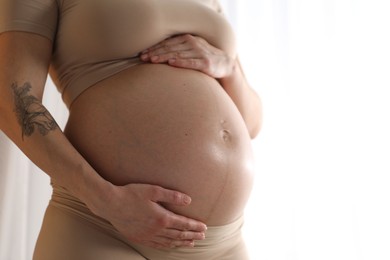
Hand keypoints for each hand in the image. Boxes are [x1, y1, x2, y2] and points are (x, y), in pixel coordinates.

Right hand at [90, 183, 206, 248]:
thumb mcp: (153, 190)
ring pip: (169, 242)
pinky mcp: (139, 238)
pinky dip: (167, 246)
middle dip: (192, 236)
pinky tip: (171, 245)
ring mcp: (147, 236)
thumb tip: (189, 200)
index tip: (204, 228)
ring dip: (182, 242)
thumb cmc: (131, 194)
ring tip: (191, 243)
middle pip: (179, 235)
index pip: (183, 224)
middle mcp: (156, 230)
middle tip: (202, 237)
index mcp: (162, 218)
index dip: (195, 226)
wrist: (110, 204)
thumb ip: (172, 195)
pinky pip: (157, 245)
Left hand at [140, 34, 234, 78]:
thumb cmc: (203, 57)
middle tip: (143, 58)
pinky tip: (171, 63)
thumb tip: (157, 53)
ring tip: (152, 60)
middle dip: (155, 52)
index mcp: (187, 39)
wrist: (224, 64)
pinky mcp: (205, 63)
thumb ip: (177, 49)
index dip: (154, 48)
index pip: (167, 43)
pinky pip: (190, 62)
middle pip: (170, 48)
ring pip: (178, 54)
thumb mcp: (191, 49)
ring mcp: (199, 52)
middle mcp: (193, 43)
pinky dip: (180, 62)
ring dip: (164, 57)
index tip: (142, 53)